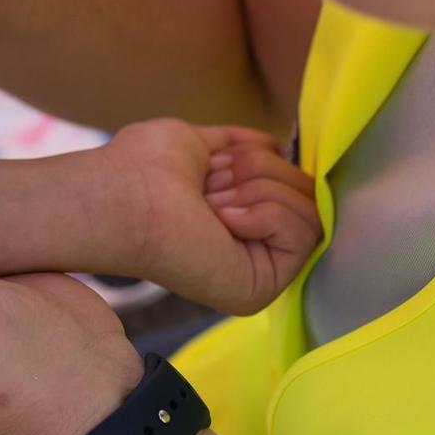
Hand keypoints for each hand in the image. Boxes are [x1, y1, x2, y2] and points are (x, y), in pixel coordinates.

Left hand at [108, 120, 319, 314]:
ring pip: (310, 210)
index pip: (293, 182)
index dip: (260, 162)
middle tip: (212, 189)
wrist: (124, 195)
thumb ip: (237, 145)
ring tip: (212, 205)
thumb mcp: (199, 143)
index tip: (216, 166)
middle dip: (261, 174)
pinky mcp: (262, 290)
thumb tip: (274, 143)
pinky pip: (306, 234)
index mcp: (238, 221)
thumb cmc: (144, 167)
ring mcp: (258, 273)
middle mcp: (252, 250)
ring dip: (259, 192)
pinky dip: (266, 214)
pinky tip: (224, 220)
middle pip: (307, 193)